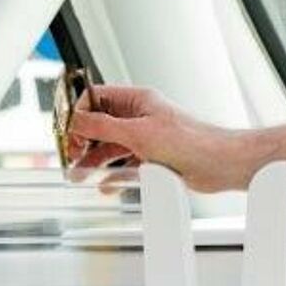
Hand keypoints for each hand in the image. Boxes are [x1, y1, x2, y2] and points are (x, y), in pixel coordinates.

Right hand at [66, 84, 262, 192]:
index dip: (79, 113)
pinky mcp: (153, 158)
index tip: (66, 130)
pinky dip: (113, 175)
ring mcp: (147, 138)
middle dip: (82, 141)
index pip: (97, 98)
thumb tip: (77, 121)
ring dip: (93, 161)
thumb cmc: (188, 141)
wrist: (218, 163)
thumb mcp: (137, 132)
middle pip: (100, 125)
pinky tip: (105, 186)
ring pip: (111, 147)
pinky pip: (125, 165)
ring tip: (78, 176)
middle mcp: (141, 116)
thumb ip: (103, 127)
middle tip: (70, 156)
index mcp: (138, 100)